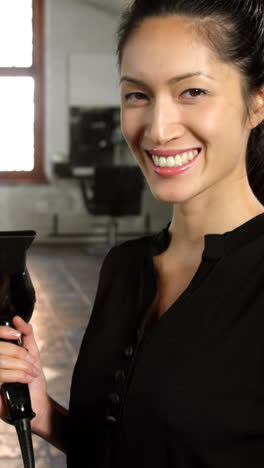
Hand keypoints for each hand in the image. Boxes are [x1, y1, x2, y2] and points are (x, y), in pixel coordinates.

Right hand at [0, 316, 48, 431]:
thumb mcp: (31, 351)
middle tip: (32, 361)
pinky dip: (18, 375)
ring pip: (0, 361)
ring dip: (21, 365)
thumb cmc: (31, 378)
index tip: (16, 335)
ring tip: (32, 372)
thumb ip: (26, 333)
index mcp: (1, 352)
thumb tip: (17, 319)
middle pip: (0, 349)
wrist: (35, 403)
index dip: (3, 331)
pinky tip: (27, 378)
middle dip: (19, 353)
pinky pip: (1, 375)